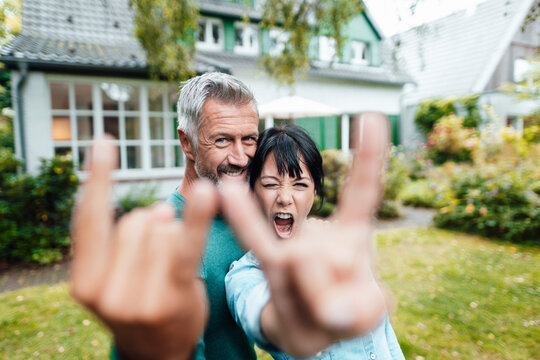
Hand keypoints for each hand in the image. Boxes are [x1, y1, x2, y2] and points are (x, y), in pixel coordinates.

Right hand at [70, 138, 217, 359]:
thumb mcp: (119, 276)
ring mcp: (139, 297)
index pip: (89, 220)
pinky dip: (197, 217)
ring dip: (175, 235)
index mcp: (84, 282)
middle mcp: (105, 292)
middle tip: (159, 260)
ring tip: (172, 269)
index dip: (97, 179)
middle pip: (138, 222)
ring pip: (164, 229)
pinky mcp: (174, 295)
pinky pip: (186, 245)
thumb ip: (130, 238)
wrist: (159, 353)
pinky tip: (207, 192)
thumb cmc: (140, 304)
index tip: (104, 141)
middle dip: (154, 227)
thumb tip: (162, 208)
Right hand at [221, 113, 387, 356]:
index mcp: (354, 238)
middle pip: (333, 257)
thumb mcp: (365, 316)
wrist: (313, 329)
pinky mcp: (272, 264)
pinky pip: (256, 240)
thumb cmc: (345, 315)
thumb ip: (356, 310)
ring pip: (301, 262)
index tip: (369, 116)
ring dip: (312, 299)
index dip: (368, 157)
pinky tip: (228, 189)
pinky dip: (243, 216)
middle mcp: (324, 233)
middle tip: (336, 311)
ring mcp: (295, 246)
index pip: (362, 193)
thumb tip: (331, 305)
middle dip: (337, 298)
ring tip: (317, 311)